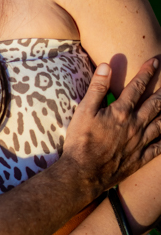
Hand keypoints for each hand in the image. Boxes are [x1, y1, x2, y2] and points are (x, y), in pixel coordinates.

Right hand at [62, 58, 160, 194]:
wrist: (84, 173)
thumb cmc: (81, 140)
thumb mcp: (84, 110)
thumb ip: (97, 88)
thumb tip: (106, 66)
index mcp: (121, 112)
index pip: (137, 87)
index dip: (147, 72)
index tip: (155, 61)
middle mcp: (135, 125)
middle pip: (155, 104)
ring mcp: (140, 142)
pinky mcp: (140, 158)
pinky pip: (159, 148)